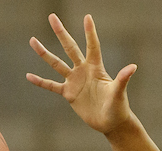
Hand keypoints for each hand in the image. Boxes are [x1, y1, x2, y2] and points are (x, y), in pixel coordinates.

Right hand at [27, 14, 135, 134]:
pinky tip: (29, 76)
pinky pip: (52, 85)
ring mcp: (74, 81)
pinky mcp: (69, 93)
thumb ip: (123, 79)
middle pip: (70, 48)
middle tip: (52, 17)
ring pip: (57, 64)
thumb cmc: (118, 107)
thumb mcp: (119, 93)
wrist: (110, 123)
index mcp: (96, 68)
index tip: (87, 17)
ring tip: (32, 40)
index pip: (92, 46)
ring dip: (44, 53)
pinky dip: (41, 82)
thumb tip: (133, 66)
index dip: (90, 32)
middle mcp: (83, 70)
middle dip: (61, 33)